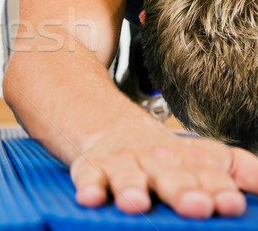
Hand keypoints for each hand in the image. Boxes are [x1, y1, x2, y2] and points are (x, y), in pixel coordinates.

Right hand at [70, 130, 257, 218]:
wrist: (113, 127)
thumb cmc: (167, 156)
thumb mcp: (207, 156)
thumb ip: (242, 171)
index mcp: (189, 161)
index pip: (208, 176)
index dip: (219, 189)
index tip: (229, 203)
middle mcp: (157, 161)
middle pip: (170, 175)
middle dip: (181, 190)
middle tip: (194, 204)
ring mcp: (124, 163)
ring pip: (128, 175)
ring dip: (131, 187)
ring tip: (136, 202)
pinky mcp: (93, 167)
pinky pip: (89, 176)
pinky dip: (89, 186)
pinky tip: (91, 197)